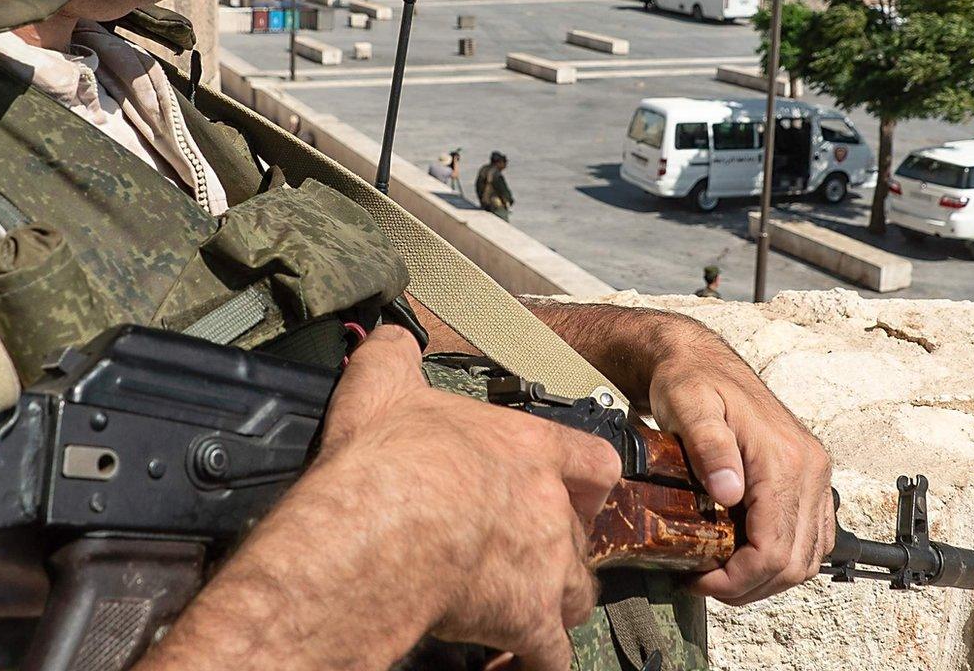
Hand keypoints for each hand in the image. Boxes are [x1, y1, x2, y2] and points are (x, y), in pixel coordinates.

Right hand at [322, 327, 623, 666]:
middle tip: (527, 561)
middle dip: (561, 552)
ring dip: (554, 606)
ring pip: (576, 595)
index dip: (586, 481)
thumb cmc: (387, 460)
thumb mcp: (384, 384)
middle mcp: (550, 508)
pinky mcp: (528, 622)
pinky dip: (535, 664)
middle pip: (583, 537)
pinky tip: (513, 666)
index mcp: (529, 448)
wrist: (379, 528)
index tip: (576, 492)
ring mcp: (546, 568)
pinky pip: (550, 657)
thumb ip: (396, 355)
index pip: (594, 462)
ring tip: (522, 613)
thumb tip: (390, 336)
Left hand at [645, 325, 834, 605]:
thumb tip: (729, 492)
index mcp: (785, 458)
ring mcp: (815, 475)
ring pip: (809, 557)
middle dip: (750, 586)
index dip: (739, 579)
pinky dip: (785, 558)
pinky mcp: (810, 478)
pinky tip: (748, 556)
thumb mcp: (688, 406)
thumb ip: (709, 447)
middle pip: (795, 562)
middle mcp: (810, 468)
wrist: (701, 360)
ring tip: (724, 575)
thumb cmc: (690, 382)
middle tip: (706, 583)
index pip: (775, 548)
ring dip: (769, 578)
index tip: (702, 580)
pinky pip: (813, 537)